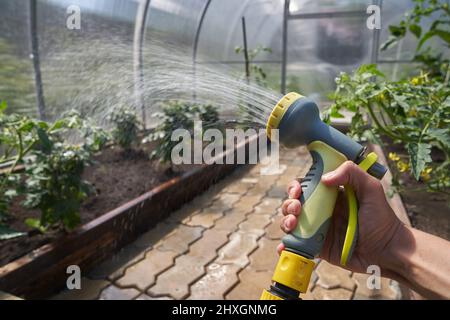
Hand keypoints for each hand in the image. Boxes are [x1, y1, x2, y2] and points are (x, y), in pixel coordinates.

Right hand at [278, 161, 402, 275]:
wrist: (388, 251)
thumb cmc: (383, 219)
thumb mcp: (371, 189)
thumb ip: (352, 174)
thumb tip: (324, 178)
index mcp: (331, 195)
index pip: (306, 186)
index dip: (296, 187)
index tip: (297, 191)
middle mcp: (321, 210)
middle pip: (294, 203)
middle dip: (288, 205)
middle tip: (295, 209)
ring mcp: (318, 229)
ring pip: (292, 222)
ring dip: (285, 222)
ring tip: (292, 225)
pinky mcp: (318, 247)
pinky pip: (297, 244)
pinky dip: (286, 245)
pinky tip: (284, 247)